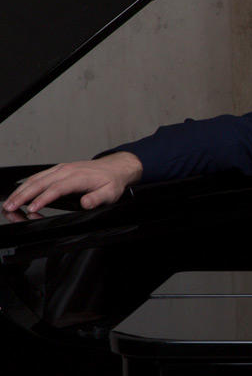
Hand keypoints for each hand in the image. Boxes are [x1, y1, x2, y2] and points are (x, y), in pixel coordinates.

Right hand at [2, 152, 143, 220]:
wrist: (116, 167)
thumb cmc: (111, 181)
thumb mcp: (110, 193)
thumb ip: (97, 199)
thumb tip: (85, 203)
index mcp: (78, 177)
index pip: (57, 188)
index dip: (43, 198)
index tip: (32, 207)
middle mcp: (67, 171)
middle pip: (41, 182)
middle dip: (23, 195)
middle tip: (10, 206)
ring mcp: (61, 168)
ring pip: (36, 178)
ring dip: (21, 190)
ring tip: (10, 202)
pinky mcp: (58, 169)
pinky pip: (39, 176)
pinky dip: (26, 184)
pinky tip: (19, 192)